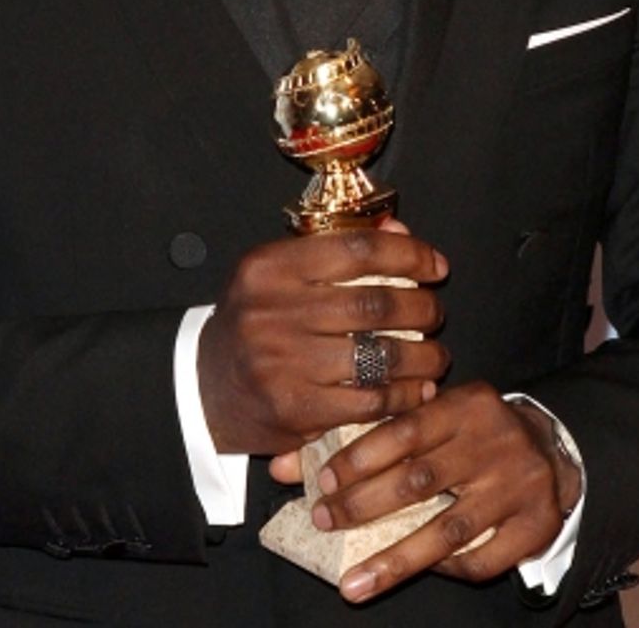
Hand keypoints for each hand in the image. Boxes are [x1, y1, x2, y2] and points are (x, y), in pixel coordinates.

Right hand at [198, 228, 448, 455]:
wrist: (203, 387)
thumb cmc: (253, 321)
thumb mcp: (280, 273)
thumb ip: (337, 249)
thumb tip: (398, 230)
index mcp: (270, 267)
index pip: (356, 249)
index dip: (407, 254)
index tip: (436, 266)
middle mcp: (273, 311)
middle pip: (374, 303)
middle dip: (422, 308)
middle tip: (436, 313)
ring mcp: (283, 362)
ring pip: (378, 355)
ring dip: (422, 356)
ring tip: (435, 355)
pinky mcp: (294, 408)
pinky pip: (368, 400)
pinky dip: (403, 396)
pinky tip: (416, 390)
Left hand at [303, 381, 581, 603]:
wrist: (552, 446)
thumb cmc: (471, 431)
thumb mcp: (432, 415)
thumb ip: (371, 435)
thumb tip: (286, 464)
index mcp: (465, 406)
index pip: (405, 429)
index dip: (360, 456)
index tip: (322, 482)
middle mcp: (493, 442)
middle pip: (421, 481)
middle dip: (365, 507)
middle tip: (324, 524)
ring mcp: (519, 486)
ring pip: (448, 530)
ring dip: (395, 560)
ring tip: (352, 585)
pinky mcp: (537, 525)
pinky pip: (483, 560)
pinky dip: (447, 570)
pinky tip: (418, 572)